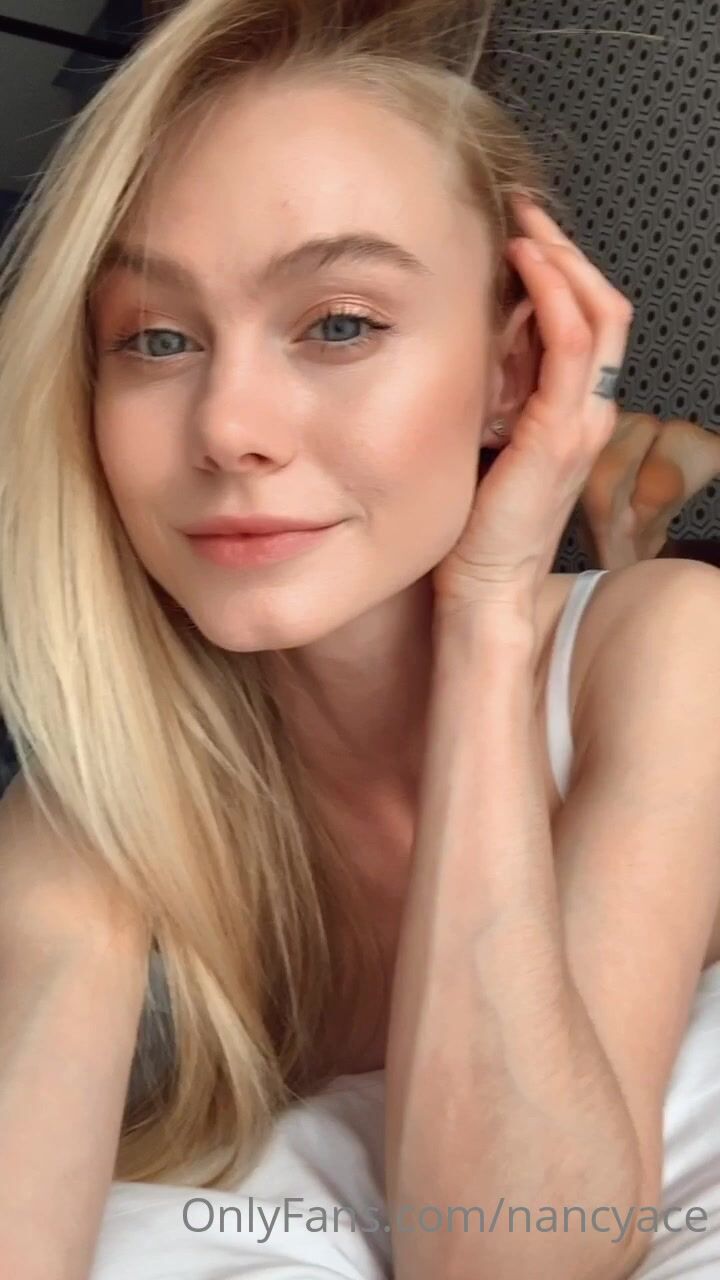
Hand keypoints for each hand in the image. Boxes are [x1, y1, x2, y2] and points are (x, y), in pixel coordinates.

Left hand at [432, 196, 634, 617]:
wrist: (482, 590)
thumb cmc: (475, 531)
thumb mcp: (485, 448)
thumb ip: (491, 400)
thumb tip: (464, 346)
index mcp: (574, 415)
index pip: (589, 323)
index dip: (562, 273)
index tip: (519, 236)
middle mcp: (589, 413)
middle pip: (605, 307)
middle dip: (566, 250)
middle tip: (523, 213)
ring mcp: (580, 422)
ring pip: (598, 314)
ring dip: (561, 260)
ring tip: (523, 226)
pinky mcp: (557, 433)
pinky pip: (572, 345)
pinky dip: (552, 295)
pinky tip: (525, 265)